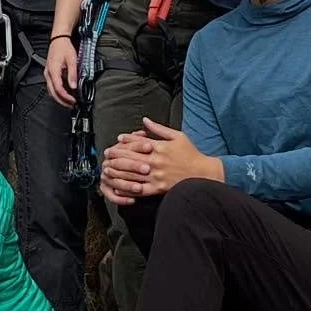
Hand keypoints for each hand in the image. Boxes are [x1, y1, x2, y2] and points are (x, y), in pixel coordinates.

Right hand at [44, 37, 77, 108]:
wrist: (58, 40)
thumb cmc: (64, 48)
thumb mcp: (72, 60)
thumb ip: (72, 74)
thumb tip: (74, 86)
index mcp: (53, 71)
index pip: (58, 88)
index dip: (66, 97)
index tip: (73, 100)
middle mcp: (48, 74)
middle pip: (53, 93)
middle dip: (62, 101)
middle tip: (71, 105)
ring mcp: (47, 74)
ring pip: (51, 91)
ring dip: (59, 98)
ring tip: (68, 102)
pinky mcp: (49, 73)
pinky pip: (51, 86)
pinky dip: (57, 93)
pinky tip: (63, 94)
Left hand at [100, 118, 221, 205]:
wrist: (203, 174)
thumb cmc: (191, 154)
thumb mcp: (177, 136)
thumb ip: (159, 129)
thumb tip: (145, 120)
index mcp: (159, 147)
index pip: (137, 142)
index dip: (126, 140)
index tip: (118, 139)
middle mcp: (156, 161)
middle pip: (130, 157)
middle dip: (116, 155)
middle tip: (107, 154)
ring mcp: (156, 176)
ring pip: (131, 173)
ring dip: (117, 171)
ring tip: (108, 168)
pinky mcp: (158, 188)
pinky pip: (139, 189)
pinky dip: (128, 188)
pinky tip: (120, 186)